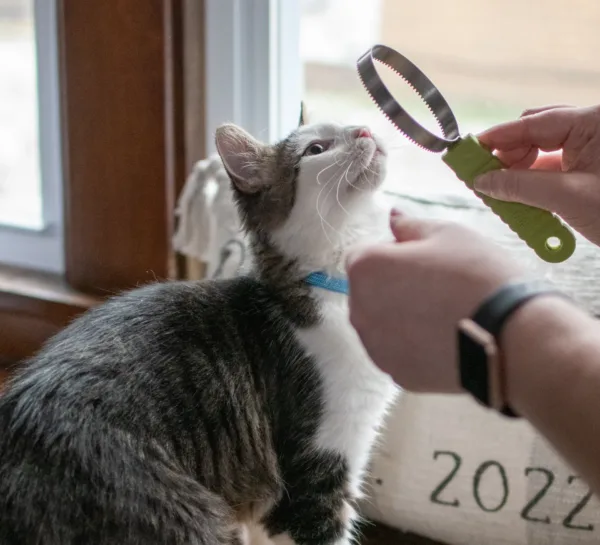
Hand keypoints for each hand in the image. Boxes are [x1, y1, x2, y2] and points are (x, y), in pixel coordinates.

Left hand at [346, 211, 523, 392]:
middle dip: (392, 285)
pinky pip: (397, 351)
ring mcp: (375, 347)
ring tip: (442, 314)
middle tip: (436, 286)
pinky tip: (444, 339)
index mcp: (365, 268)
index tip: (424, 259)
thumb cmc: (478, 276)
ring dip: (399, 316)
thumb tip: (392, 215)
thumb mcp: (447, 234)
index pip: (364, 254)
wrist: (512, 338)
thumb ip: (410, 225)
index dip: (393, 253)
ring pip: (381, 323)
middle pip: (368, 290)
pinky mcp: (395, 374)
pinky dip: (413, 345)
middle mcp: (359, 310)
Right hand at [475, 105, 599, 244]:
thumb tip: (482, 181)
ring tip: (500, 193)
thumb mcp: (567, 198)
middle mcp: (594, 129)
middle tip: (482, 177)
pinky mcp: (592, 169)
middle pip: (537, 133)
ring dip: (519, 173)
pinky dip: (534, 185)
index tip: (470, 150)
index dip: (498, 137)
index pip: (535, 122)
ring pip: (544, 153)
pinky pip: (555, 170)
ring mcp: (594, 150)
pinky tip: (519, 200)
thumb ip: (519, 186)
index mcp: (595, 122)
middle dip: (507, 156)